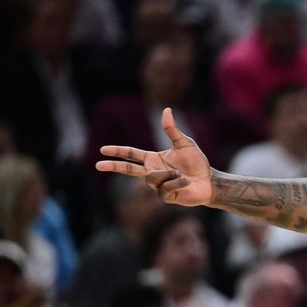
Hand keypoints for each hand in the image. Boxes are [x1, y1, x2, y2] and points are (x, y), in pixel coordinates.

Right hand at [96, 108, 212, 205]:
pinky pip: (165, 188)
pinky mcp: (165, 196)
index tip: (103, 149)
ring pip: (152, 178)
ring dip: (168, 174)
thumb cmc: (197, 163)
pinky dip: (177, 183)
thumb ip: (172, 130)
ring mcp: (157, 186)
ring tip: (181, 174)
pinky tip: (186, 182)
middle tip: (97, 164)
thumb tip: (166, 110)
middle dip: (114, 166)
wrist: (209, 181)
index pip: (131, 154)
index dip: (118, 151)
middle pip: (128, 169)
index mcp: (153, 159)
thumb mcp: (184, 144)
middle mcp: (152, 172)